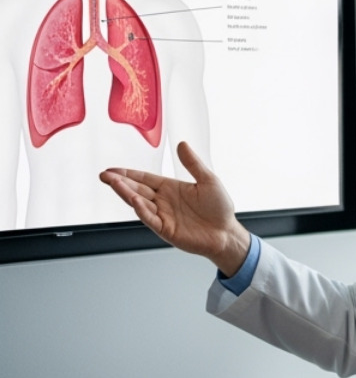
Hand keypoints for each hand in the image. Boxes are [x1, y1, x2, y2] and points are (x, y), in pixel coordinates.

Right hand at [100, 142, 249, 275]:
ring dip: (126, 193)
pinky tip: (136, 200)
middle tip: (104, 175)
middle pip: (137, 189)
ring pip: (139, 203)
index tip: (112, 170)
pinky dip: (142, 210)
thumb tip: (182, 144)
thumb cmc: (220, 208)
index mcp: (170, 188)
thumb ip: (193, 164)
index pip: (144, 179)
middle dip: (120, 182)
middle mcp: (163, 201)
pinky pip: (151, 219)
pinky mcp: (166, 229)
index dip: (128, 174)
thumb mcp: (208, 180)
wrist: (227, 233)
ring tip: (113, 183)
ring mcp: (163, 216)